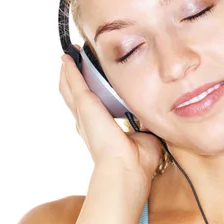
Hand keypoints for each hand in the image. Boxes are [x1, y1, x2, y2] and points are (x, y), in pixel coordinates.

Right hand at [59, 45, 162, 182]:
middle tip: (72, 61)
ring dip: (68, 72)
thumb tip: (155, 115)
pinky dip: (71, 69)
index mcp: (101, 130)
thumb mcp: (146, 135)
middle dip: (73, 79)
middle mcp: (88, 122)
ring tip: (69, 56)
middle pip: (75, 96)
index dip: (89, 94)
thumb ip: (147, 123)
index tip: (90, 80)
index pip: (92, 109)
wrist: (127, 168)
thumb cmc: (139, 161)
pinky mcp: (85, 105)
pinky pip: (74, 82)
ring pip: (70, 88)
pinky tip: (68, 57)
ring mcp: (84, 114)